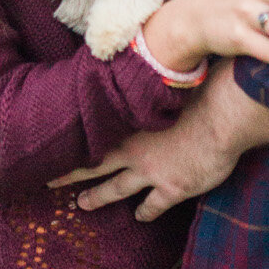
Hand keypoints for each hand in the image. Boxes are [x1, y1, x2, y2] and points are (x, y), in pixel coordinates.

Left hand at [51, 66, 268, 221]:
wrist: (221, 116)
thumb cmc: (197, 91)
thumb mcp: (162, 81)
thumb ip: (144, 78)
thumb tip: (135, 51)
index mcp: (128, 124)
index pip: (91, 135)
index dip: (70, 143)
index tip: (49, 147)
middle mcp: (134, 151)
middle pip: (94, 167)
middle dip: (70, 176)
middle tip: (47, 182)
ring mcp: (151, 173)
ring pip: (117, 189)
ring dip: (98, 198)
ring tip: (82, 205)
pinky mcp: (172, 188)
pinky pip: (153, 204)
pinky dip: (145, 212)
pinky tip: (140, 216)